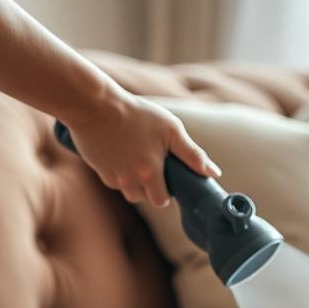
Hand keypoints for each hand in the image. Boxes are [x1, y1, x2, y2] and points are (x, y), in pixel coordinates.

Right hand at [65, 91, 220, 207]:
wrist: (95, 106)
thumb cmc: (136, 114)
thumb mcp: (171, 129)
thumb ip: (193, 155)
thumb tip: (214, 173)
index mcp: (150, 173)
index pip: (162, 201)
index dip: (167, 190)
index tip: (168, 174)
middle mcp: (130, 181)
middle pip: (145, 199)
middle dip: (151, 188)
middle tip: (153, 165)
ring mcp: (113, 177)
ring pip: (129, 192)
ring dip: (135, 182)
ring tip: (137, 157)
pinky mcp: (99, 171)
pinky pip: (114, 181)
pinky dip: (120, 172)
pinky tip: (121, 153)